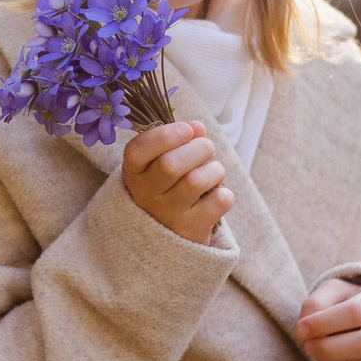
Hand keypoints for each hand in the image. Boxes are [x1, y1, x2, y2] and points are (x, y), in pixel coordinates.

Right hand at [121, 121, 232, 244]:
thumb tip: (197, 128)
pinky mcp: (190, 229)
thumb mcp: (162, 159)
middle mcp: (146, 195)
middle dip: (200, 147)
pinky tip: (216, 195)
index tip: (187, 129)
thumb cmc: (169, 185)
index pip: (137, 151)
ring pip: (196, 181)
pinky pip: (218, 202)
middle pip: (170, 164)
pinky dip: (225, 194)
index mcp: (135, 172)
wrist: (170, 232)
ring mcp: (167, 214)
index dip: (165, 136)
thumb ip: (179, 139)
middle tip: (207, 148)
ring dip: (215, 170)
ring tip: (213, 173)